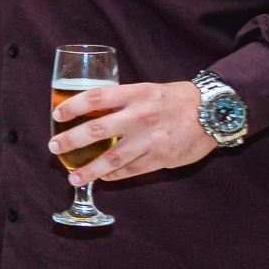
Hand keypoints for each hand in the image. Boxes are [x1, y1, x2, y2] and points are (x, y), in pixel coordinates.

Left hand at [49, 80, 213, 184]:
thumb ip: (124, 101)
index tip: (57, 114)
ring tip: (73, 177)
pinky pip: (131, 170)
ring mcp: (150, 139)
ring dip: (89, 170)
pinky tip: (103, 178)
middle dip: (71, 140)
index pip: (96, 97)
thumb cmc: (177, 100)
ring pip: (112, 158)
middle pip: (97, 130)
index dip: (74, 106)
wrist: (214, 112)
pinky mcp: (161, 158)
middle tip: (54, 147)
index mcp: (136, 94)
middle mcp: (141, 115)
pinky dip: (114, 175)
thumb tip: (92, 113)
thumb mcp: (148, 90)